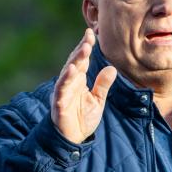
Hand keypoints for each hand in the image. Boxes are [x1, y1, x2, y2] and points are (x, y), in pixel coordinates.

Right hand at [51, 29, 117, 143]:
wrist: (72, 138)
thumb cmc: (82, 118)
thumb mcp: (97, 100)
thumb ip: (103, 84)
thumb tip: (112, 68)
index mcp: (78, 80)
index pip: (82, 60)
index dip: (86, 46)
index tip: (92, 33)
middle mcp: (69, 83)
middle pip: (75, 62)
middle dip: (82, 49)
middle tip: (89, 37)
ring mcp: (63, 92)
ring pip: (68, 72)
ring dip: (75, 60)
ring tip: (84, 48)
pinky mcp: (59, 103)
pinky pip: (62, 89)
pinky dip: (66, 79)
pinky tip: (71, 70)